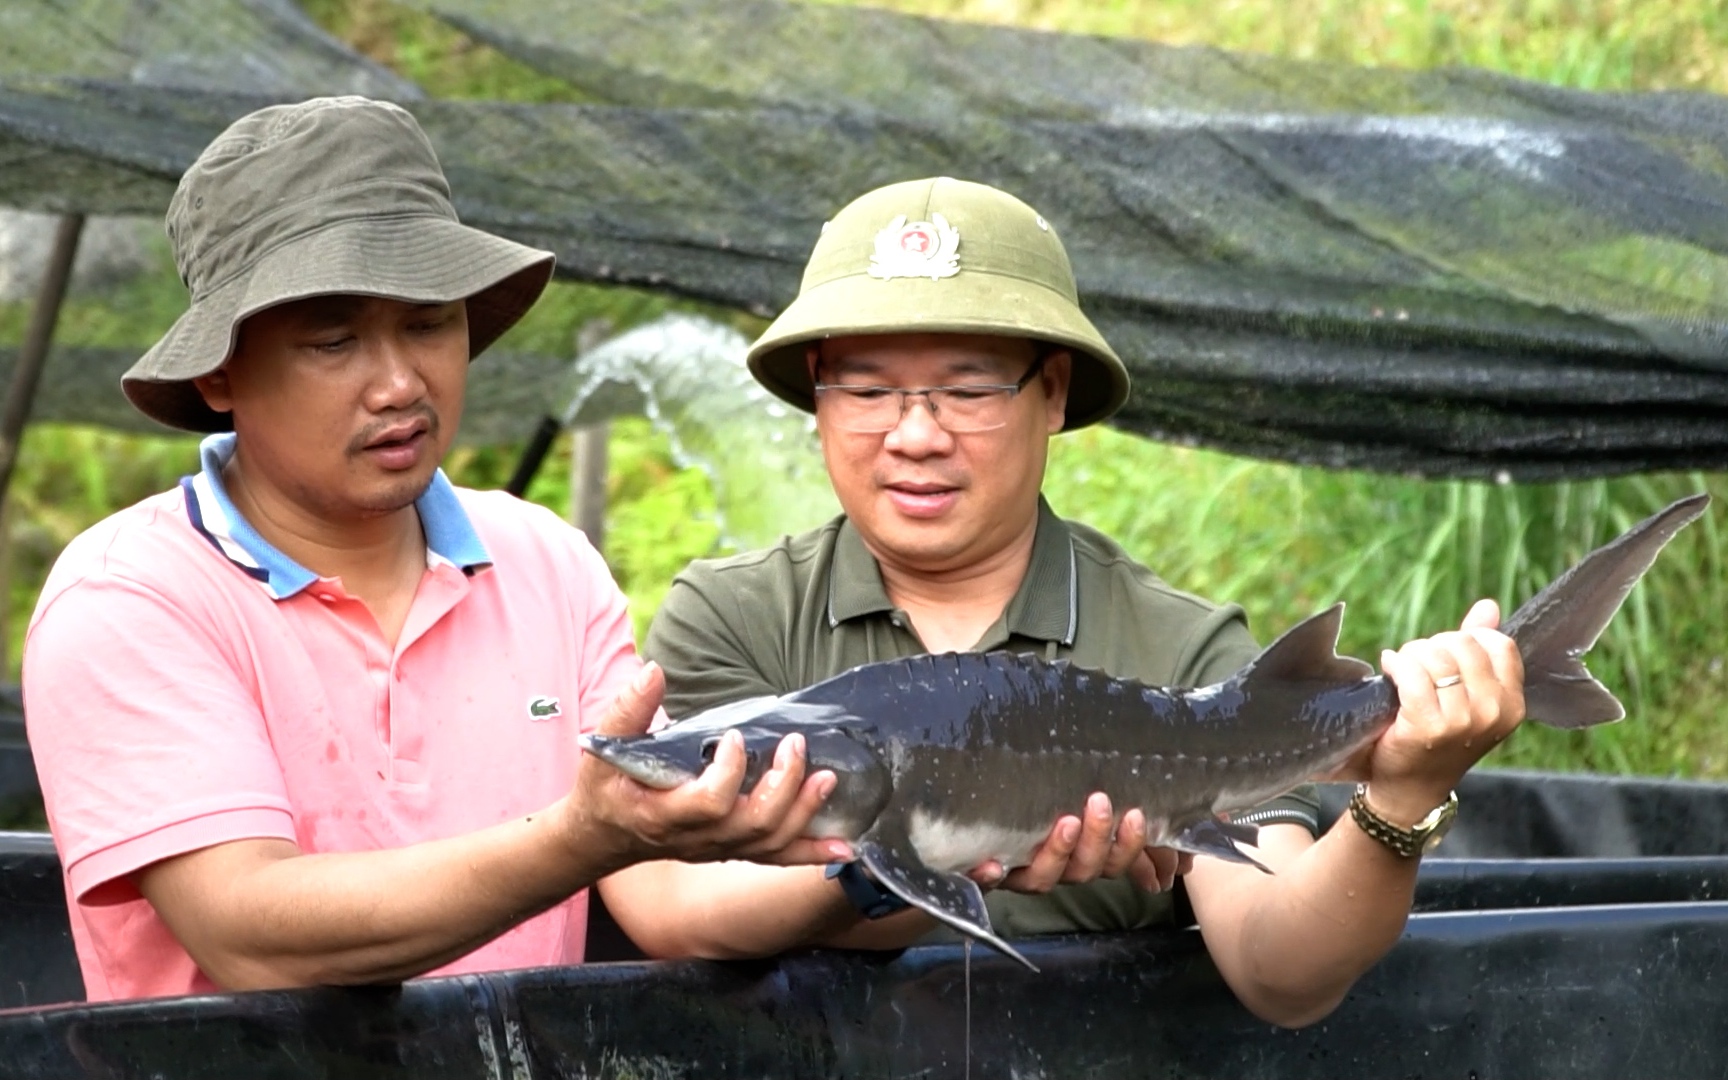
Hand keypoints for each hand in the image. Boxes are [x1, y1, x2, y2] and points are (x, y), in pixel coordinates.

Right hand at [568, 663, 852, 870]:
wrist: (602, 837)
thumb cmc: (604, 788)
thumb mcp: (602, 748)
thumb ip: (627, 710)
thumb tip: (654, 671)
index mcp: (664, 814)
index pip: (709, 804)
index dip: (729, 773)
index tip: (735, 736)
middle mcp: (697, 839)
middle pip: (753, 824)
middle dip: (783, 785)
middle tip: (795, 745)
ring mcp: (718, 849)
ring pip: (771, 842)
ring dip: (804, 810)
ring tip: (827, 777)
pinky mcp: (733, 850)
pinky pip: (777, 857)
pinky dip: (813, 852)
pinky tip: (846, 844)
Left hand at [967, 792, 1192, 894]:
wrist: (981, 831)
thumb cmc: (1049, 815)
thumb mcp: (1098, 825)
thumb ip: (1137, 844)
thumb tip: (1180, 867)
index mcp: (1084, 858)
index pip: (1114, 861)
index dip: (1127, 845)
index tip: (1136, 815)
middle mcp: (1056, 869)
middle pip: (1084, 869)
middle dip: (1097, 839)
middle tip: (1100, 802)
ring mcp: (1021, 871)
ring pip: (1044, 876)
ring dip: (1057, 852)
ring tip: (1065, 822)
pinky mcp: (985, 871)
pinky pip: (987, 880)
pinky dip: (990, 875)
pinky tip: (991, 863)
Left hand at [1346, 599, 1524, 823]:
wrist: (1412, 786)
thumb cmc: (1440, 736)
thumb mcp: (1471, 695)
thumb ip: (1480, 650)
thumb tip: (1488, 606)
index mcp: (1513, 704)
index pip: (1498, 644)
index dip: (1466, 639)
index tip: (1447, 655)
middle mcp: (1494, 712)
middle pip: (1462, 645)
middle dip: (1433, 646)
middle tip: (1417, 663)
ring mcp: (1463, 720)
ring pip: (1434, 656)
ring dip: (1410, 655)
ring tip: (1402, 669)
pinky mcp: (1428, 724)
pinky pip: (1411, 673)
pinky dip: (1395, 664)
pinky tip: (1388, 671)